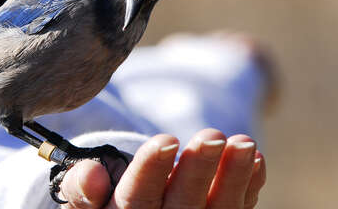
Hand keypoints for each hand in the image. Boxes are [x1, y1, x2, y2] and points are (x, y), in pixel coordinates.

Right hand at [59, 128, 265, 208]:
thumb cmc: (105, 200)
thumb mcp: (85, 194)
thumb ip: (81, 185)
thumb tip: (93, 176)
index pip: (135, 201)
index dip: (150, 172)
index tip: (166, 140)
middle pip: (181, 208)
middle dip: (198, 171)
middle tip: (213, 136)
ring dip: (233, 178)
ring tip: (244, 143)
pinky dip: (248, 189)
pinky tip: (256, 162)